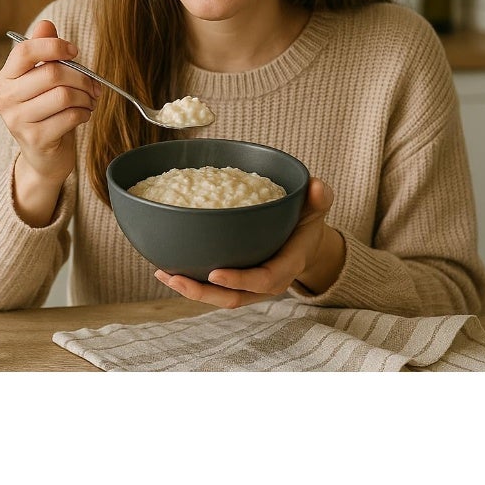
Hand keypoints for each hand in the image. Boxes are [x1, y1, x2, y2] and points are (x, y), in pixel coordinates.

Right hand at [0, 19, 100, 225]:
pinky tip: (83, 115)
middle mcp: (6, 98)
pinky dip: (84, 114)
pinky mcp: (34, 138)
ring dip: (86, 97)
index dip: (55, 46)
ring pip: (64, 95)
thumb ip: (44, 51)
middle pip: (52, 73)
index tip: (74, 52)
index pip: (26, 50)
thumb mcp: (45, 80)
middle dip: (82, 77)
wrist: (45, 157)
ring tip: (89, 101)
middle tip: (94, 85)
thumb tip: (46, 24)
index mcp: (6, 77)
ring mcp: (17, 120)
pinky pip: (70, 116)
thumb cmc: (47, 113)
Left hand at [154, 178, 345, 307]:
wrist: (305, 242)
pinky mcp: (235, 282)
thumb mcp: (316, 209)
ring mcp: (249, 286)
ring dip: (190, 290)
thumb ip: (319, 198)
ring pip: (219, 297)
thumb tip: (318, 186)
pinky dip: (191, 281)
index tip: (214, 273)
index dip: (240, 281)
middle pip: (233, 298)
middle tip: (174, 277)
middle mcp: (266, 283)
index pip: (263, 280)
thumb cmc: (308, 223)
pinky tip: (166, 267)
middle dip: (202, 293)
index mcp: (286, 267)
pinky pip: (213, 288)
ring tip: (164, 273)